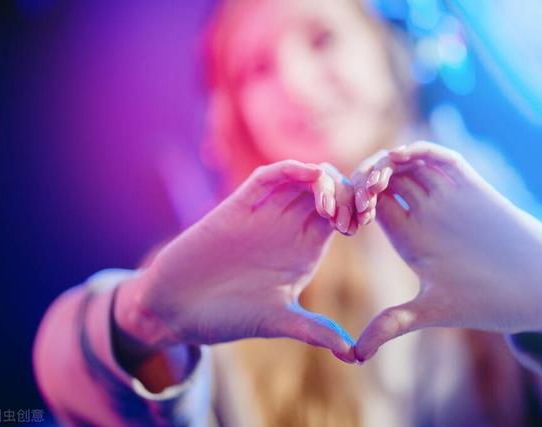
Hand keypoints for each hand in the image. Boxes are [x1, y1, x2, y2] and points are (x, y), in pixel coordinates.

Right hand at [116, 160, 356, 362]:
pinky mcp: (239, 205)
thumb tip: (354, 354)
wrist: (177, 309)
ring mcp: (265, 214)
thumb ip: (314, 330)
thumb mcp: (278, 321)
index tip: (363, 223)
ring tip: (330, 208)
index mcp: (305, 249)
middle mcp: (288, 226)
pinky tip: (308, 176)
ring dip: (325, 181)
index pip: (342, 215)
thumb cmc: (227, 316)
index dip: (357, 210)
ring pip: (304, 177)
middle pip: (330, 190)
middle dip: (348, 191)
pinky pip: (269, 176)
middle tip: (353, 212)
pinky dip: (291, 169)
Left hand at [353, 142, 541, 360]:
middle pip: (381, 180)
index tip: (343, 217)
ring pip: (405, 164)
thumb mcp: (431, 310)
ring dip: (384, 162)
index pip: (369, 206)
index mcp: (407, 236)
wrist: (536, 287)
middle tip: (357, 196)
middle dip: (361, 180)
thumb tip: (355, 356)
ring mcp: (445, 196)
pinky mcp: (470, 186)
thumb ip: (392, 324)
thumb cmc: (484, 301)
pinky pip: (439, 157)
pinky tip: (403, 156)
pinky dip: (419, 150)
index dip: (350, 205)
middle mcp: (422, 212)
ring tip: (375, 180)